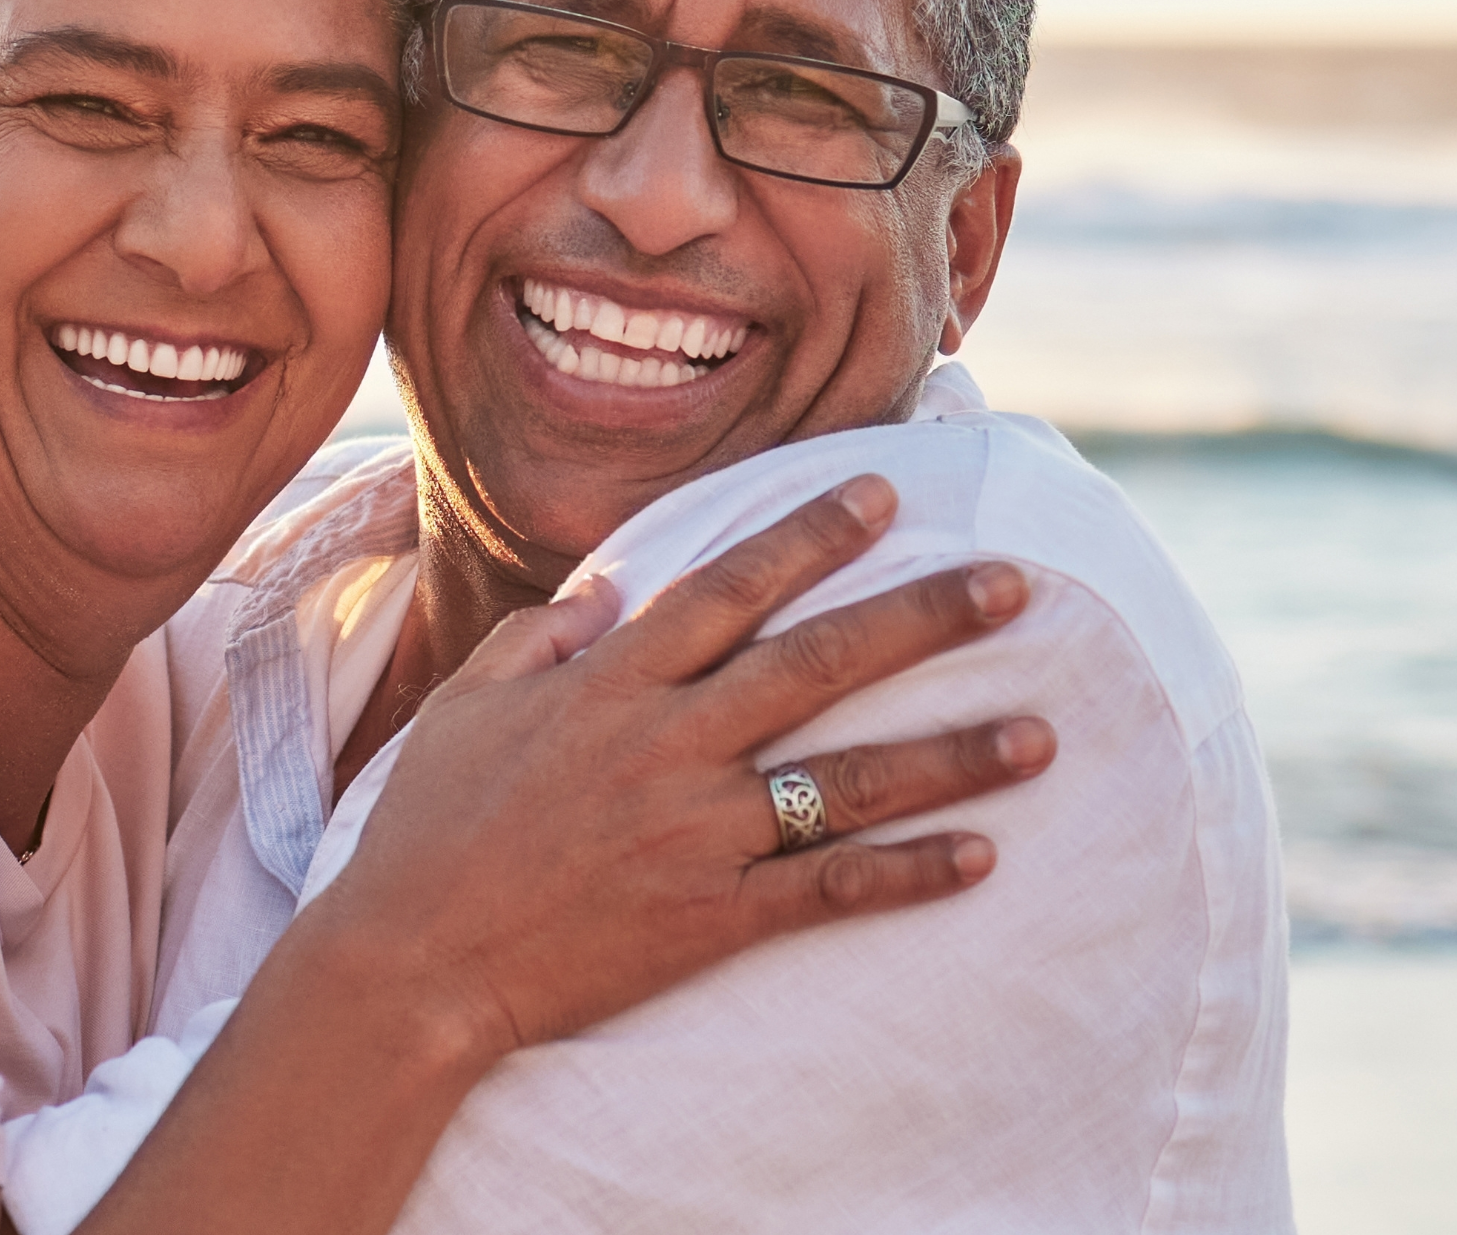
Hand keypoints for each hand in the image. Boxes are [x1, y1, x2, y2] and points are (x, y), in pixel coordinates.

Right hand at [318, 474, 1054, 1055]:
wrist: (414, 963)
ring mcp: (697, 834)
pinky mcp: (712, 918)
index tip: (884, 494)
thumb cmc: (428, 826)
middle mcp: (668, 745)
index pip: (729, 587)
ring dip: (951, 755)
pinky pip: (829, 889)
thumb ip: (541, 634)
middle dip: (921, 618)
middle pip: (816, 665)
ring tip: (1042, 732)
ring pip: (846, 781)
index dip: (811, 535)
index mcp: (610, 683)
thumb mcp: (466, 703)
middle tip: (1013, 584)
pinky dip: (908, 874)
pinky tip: (982, 857)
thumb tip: (610, 586)